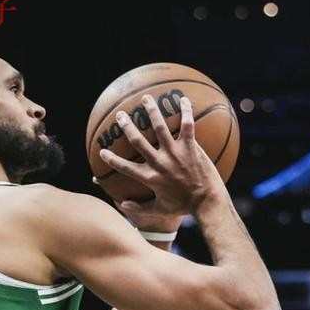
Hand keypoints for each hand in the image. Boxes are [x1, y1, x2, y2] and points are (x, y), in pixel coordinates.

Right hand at [97, 95, 226, 217]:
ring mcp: (176, 153)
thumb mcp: (159, 210)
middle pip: (139, 141)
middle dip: (127, 127)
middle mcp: (160, 163)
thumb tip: (121, 205)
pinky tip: (182, 99)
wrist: (207, 202)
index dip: (112, 160)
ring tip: (146, 98)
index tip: (102, 152)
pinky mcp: (191, 148)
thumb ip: (139, 208)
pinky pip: (187, 126)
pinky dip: (186, 111)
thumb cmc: (183, 206)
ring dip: (152, 112)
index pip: (125, 167)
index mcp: (150, 178)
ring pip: (160, 128)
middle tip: (120, 115)